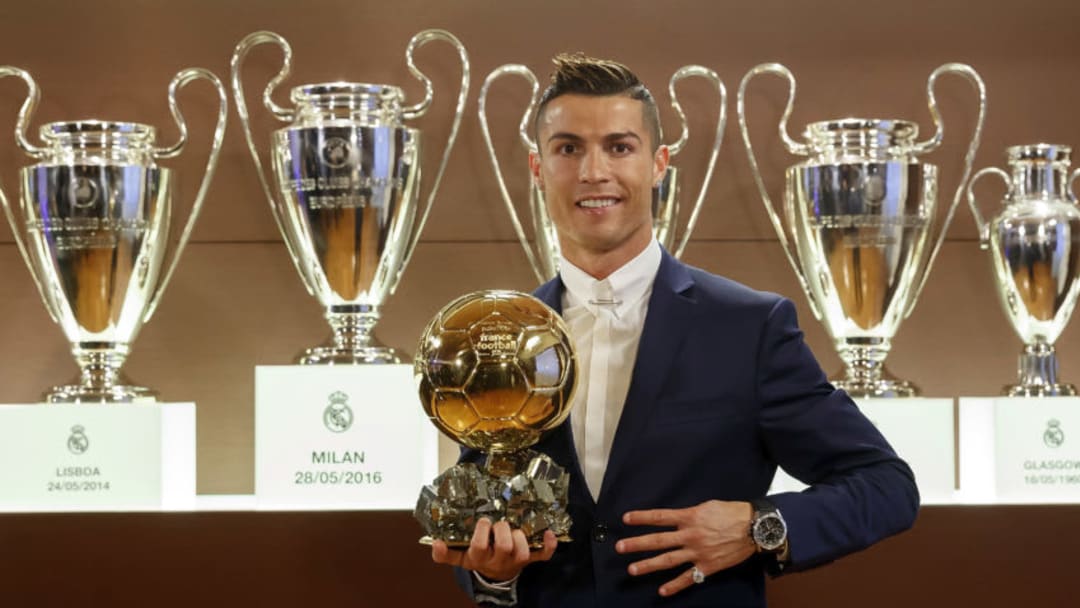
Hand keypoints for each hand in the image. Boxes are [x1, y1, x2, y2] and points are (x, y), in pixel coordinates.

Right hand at [430, 518, 557, 581]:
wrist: (496, 574)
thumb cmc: (478, 557)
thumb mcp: (460, 557)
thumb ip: (445, 553)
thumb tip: (435, 543)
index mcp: (480, 558)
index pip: (479, 547)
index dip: (482, 533)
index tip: (483, 521)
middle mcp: (498, 560)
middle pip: (504, 546)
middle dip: (502, 530)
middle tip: (499, 523)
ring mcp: (516, 561)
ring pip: (522, 551)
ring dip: (521, 537)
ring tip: (516, 528)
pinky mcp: (531, 560)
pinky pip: (544, 556)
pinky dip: (549, 545)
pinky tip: (549, 532)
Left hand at [616, 500, 755, 596]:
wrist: (754, 527)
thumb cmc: (731, 513)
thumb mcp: (707, 506)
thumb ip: (689, 513)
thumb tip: (676, 518)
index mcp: (689, 517)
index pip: (660, 517)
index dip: (641, 518)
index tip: (626, 519)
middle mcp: (690, 535)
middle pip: (658, 540)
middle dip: (637, 544)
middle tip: (620, 547)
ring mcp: (697, 552)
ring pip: (668, 560)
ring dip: (649, 565)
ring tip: (632, 569)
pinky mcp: (707, 566)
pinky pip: (688, 578)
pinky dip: (675, 585)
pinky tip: (662, 591)